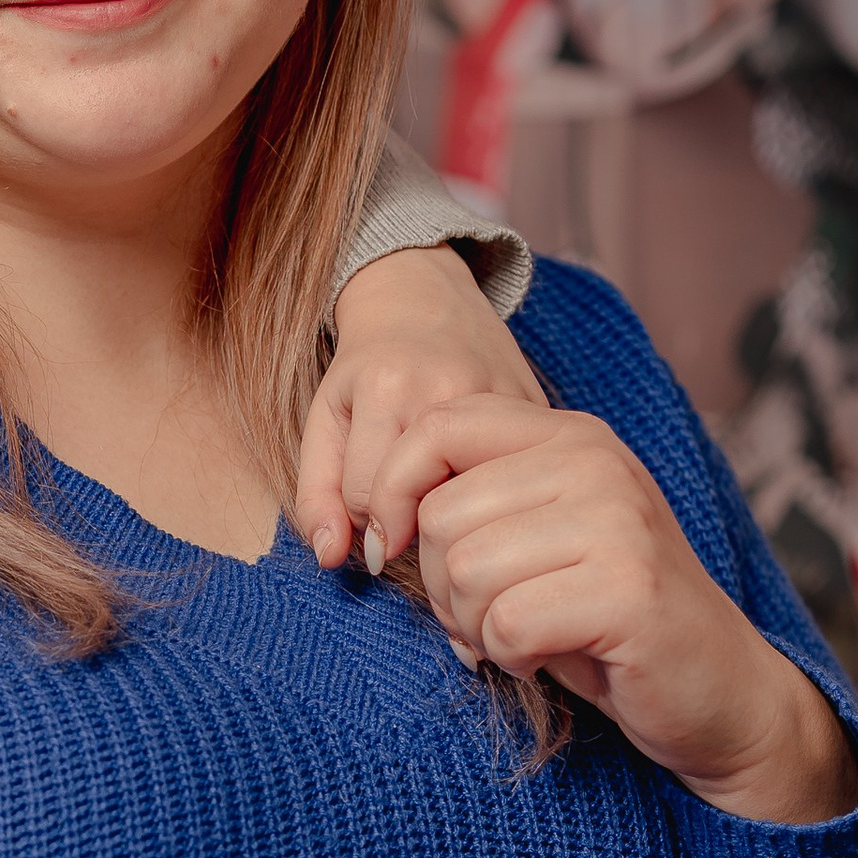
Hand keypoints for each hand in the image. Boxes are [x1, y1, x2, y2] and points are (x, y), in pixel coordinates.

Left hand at [296, 243, 540, 572]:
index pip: (369, 500)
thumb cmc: (367, 368)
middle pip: (426, 502)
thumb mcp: (327, 420)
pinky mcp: (540, 410)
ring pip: (475, 498)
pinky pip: (516, 480)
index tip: (373, 507)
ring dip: (456, 509)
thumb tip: (330, 558)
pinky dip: (495, 494)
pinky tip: (481, 482)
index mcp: (388, 389)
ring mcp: (502, 397)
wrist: (427, 300)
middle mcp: (449, 390)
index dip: (366, 516)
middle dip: (412, 518)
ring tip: (441, 494)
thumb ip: (316, 494)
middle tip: (408, 505)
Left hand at [364, 395, 857, 822]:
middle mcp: (596, 462)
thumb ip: (472, 506)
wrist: (717, 688)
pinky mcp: (627, 589)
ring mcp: (618, 521)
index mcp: (570, 435)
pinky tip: (547, 659)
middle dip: (440, 586)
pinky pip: (506, 624)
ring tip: (521, 637)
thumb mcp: (537, 539)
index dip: (392, 494)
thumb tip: (371, 526)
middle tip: (487, 617)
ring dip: (473, 626)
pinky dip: (510, 658)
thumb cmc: (606, 618)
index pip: (437, 426)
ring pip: (465, 571)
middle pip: (440, 515)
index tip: (388, 550)